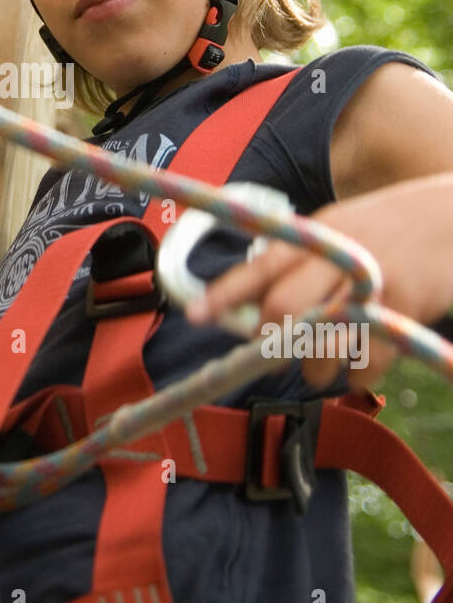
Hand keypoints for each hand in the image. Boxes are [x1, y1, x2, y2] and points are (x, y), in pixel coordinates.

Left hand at [185, 173, 452, 390]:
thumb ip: (301, 260)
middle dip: (271, 342)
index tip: (196, 315)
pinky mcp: (406, 310)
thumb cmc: (394, 227)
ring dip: (314, 368)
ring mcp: (374, 284)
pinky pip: (365, 363)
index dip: (225, 292)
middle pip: (283, 309)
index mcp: (320, 233)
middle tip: (274, 354)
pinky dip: (356, 375)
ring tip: (322, 364)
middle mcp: (341, 256)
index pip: (261, 264)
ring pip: (321, 345)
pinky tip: (362, 363)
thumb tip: (252, 303)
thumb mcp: (343, 227)